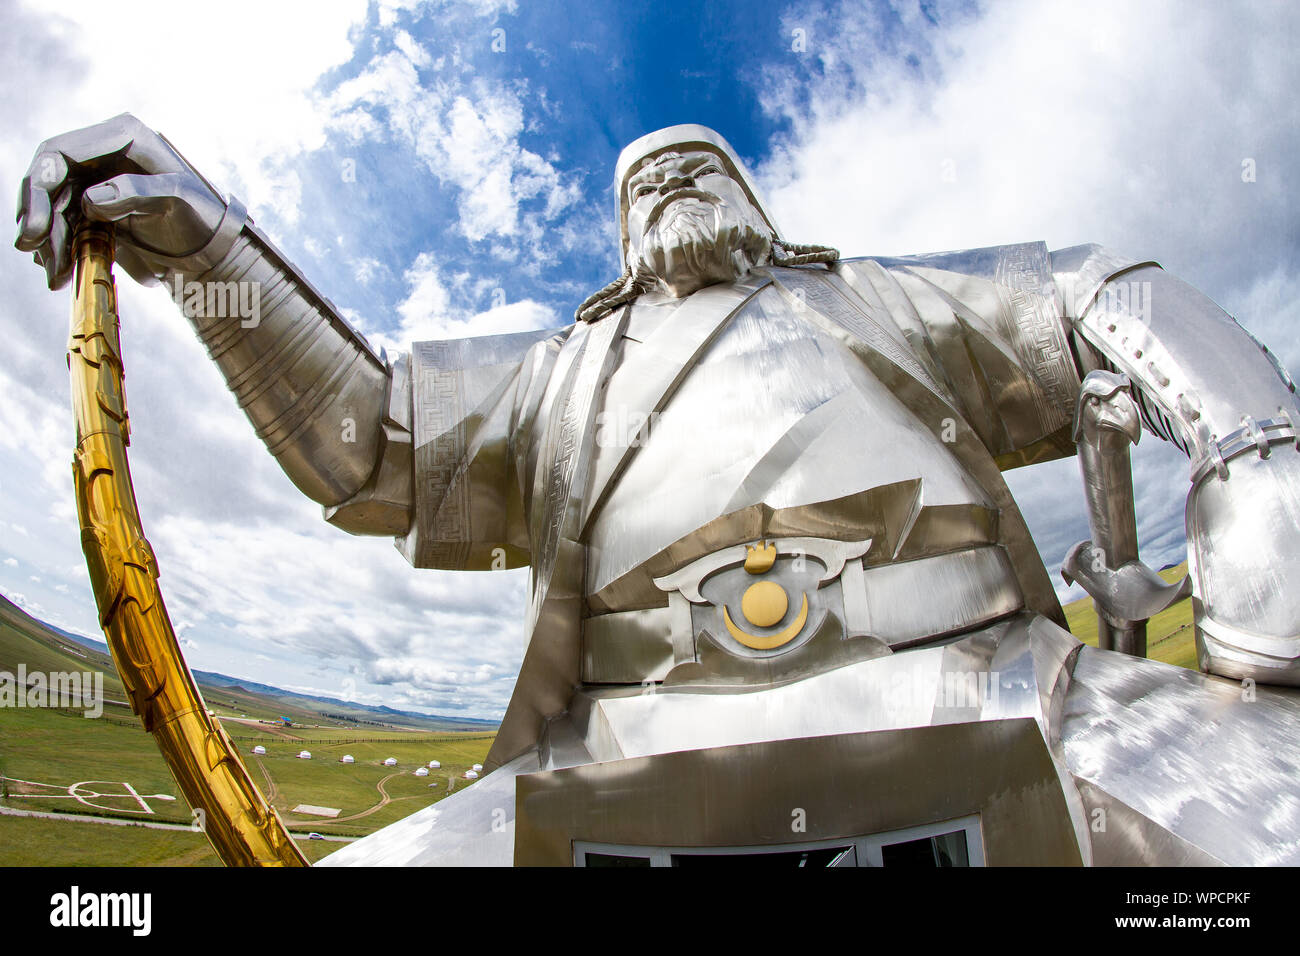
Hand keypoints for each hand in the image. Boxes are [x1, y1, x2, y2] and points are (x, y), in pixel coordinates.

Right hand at [15, 113, 226, 289]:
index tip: (35, 224)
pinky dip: (59, 244)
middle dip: (38, 216)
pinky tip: (60, 269)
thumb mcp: (180, 199)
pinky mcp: (96, 204)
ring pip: (54, 203)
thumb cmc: (205, 214)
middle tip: (31, 250)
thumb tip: (90, 199)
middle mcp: (103, 151)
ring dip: (47, 237)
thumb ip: (139, 193)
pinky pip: (65, 220)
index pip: (61, 152)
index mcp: (122, 136)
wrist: (216, 242)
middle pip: (49, 177)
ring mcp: (97, 177)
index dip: (41, 185)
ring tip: (55, 273)